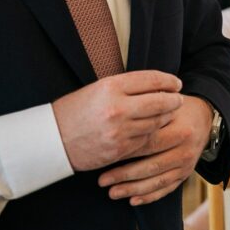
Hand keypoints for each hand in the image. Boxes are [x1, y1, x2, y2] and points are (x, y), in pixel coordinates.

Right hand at [51, 71, 182, 171]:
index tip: (176, 83)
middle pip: (160, 102)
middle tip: (178, 99)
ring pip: (156, 122)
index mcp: (111, 87)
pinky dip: (152, 133)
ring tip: (168, 113)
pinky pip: (146, 140)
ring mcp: (119, 131)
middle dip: (174, 100)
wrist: (51, 140)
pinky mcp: (120, 150)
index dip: (168, 81)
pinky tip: (153, 128)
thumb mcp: (98, 89)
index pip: (152, 80)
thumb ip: (126, 87)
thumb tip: (157, 85)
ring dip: (166, 117)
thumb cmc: (75, 110)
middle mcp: (117, 108)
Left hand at [97, 95, 213, 205]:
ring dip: (133, 189)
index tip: (106, 157)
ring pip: (158, 181)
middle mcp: (186, 150)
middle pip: (152, 166)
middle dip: (125, 175)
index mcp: (181, 131)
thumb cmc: (175, 109)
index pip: (150, 144)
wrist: (202, 118)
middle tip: (102, 180)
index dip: (127, 152)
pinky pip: (167, 189)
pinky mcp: (186, 174)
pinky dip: (149, 197)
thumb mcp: (164, 105)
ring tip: (112, 192)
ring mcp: (187, 164)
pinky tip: (133, 200)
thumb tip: (116, 123)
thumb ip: (146, 113)